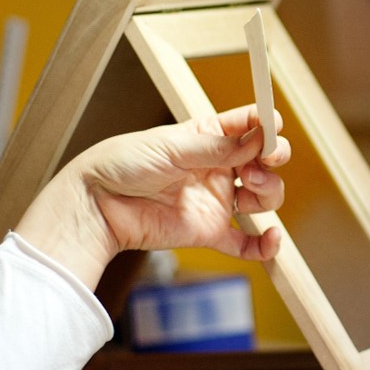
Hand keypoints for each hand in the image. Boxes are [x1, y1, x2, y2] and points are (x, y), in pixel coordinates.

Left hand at [16, 104, 289, 289]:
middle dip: (273, 159)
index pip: (250, 126)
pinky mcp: (209, 232)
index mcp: (208, 137)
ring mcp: (216, 201)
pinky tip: (272, 238)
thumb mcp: (172, 146)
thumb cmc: (124, 164)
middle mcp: (217, 168)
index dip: (267, 125)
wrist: (96, 205)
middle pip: (264, 162)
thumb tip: (260, 136)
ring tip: (255, 187)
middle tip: (265, 161)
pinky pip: (246, 242)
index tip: (273, 127)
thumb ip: (217, 147)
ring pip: (262, 198)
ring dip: (270, 192)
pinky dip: (265, 244)